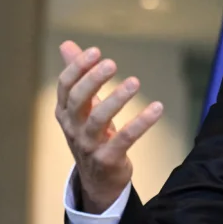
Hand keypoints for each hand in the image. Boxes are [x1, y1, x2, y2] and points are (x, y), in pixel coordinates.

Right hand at [55, 40, 163, 212]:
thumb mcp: (81, 106)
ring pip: (98, 120)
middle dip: (93, 80)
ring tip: (135, 82)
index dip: (78, 68)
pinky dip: (141, 123)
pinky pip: (124, 139)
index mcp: (65, 112)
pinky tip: (157, 108)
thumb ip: (77, 75)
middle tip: (112, 63)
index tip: (96, 51)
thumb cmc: (90, 134)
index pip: (65, 86)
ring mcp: (88, 145)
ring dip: (117, 99)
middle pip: (78, 100)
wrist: (97, 180)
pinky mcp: (107, 159)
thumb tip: (66, 44)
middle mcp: (73, 128)